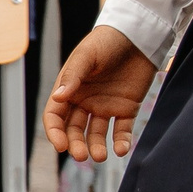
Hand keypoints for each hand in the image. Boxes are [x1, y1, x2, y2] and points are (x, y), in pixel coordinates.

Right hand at [43, 25, 158, 162]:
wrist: (137, 35)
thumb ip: (73, 77)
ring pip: (97, 133)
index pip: (55, 117)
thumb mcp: (87, 56)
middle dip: (75, 144)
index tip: (61, 146)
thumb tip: (59, 98)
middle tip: (81, 156)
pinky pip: (122, 130)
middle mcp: (85, 101)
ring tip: (100, 156)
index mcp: (69, 90)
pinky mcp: (126, 108)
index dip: (55, 132)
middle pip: (74, 130)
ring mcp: (105, 106)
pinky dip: (121, 141)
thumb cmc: (107, 41)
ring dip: (96, 146)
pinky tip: (121, 150)